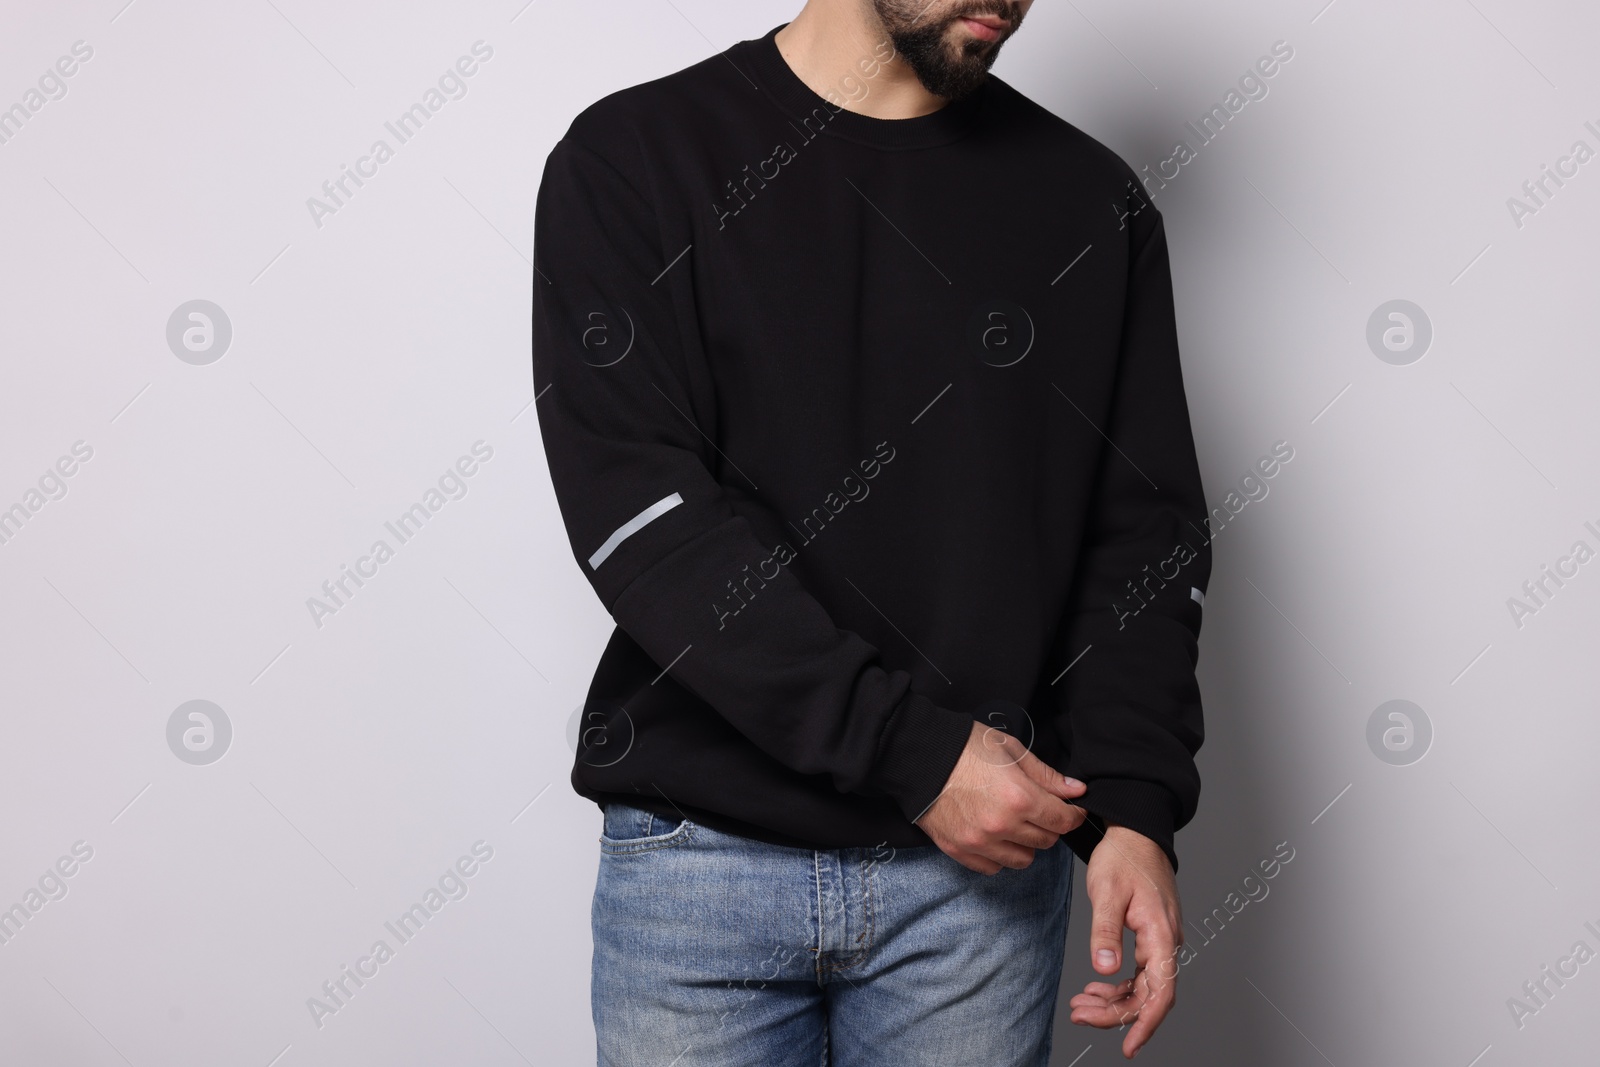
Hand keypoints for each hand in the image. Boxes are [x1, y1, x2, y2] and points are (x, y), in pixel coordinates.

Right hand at [914, 719, 1087, 873]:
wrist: (919, 756)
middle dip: (1049, 826)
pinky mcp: (959, 850)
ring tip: (1015, 823)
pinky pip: (993, 868)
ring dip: (1026, 844)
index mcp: (1019, 797)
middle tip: (1039, 809)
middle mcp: (1001, 826)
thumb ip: (1046, 775)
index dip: (1074, 815)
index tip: (1072, 809)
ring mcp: (979, 842)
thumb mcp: (1011, 750)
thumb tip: (1076, 790)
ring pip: (1023, 860)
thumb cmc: (965, 747)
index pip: (1063, 821)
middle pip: (1046, 841)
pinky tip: (994, 835)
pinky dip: (999, 855)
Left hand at [1069, 824, 1183, 1057]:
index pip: (1160, 992)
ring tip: (1081, 1005)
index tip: (1128, 1045)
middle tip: (1079, 1014)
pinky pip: (1139, 972)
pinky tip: (1096, 986)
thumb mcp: (1107, 892)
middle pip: (1148, 994)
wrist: (1134, 831)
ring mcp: (1161, 940)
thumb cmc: (1123, 857)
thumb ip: (1106, 932)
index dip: (1146, 1023)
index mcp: (1161, 933)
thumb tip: (1106, 969)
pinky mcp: (1151, 936)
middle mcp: (1167, 941)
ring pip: (1142, 986)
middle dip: (1115, 1012)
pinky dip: (1118, 984)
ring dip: (1114, 1000)